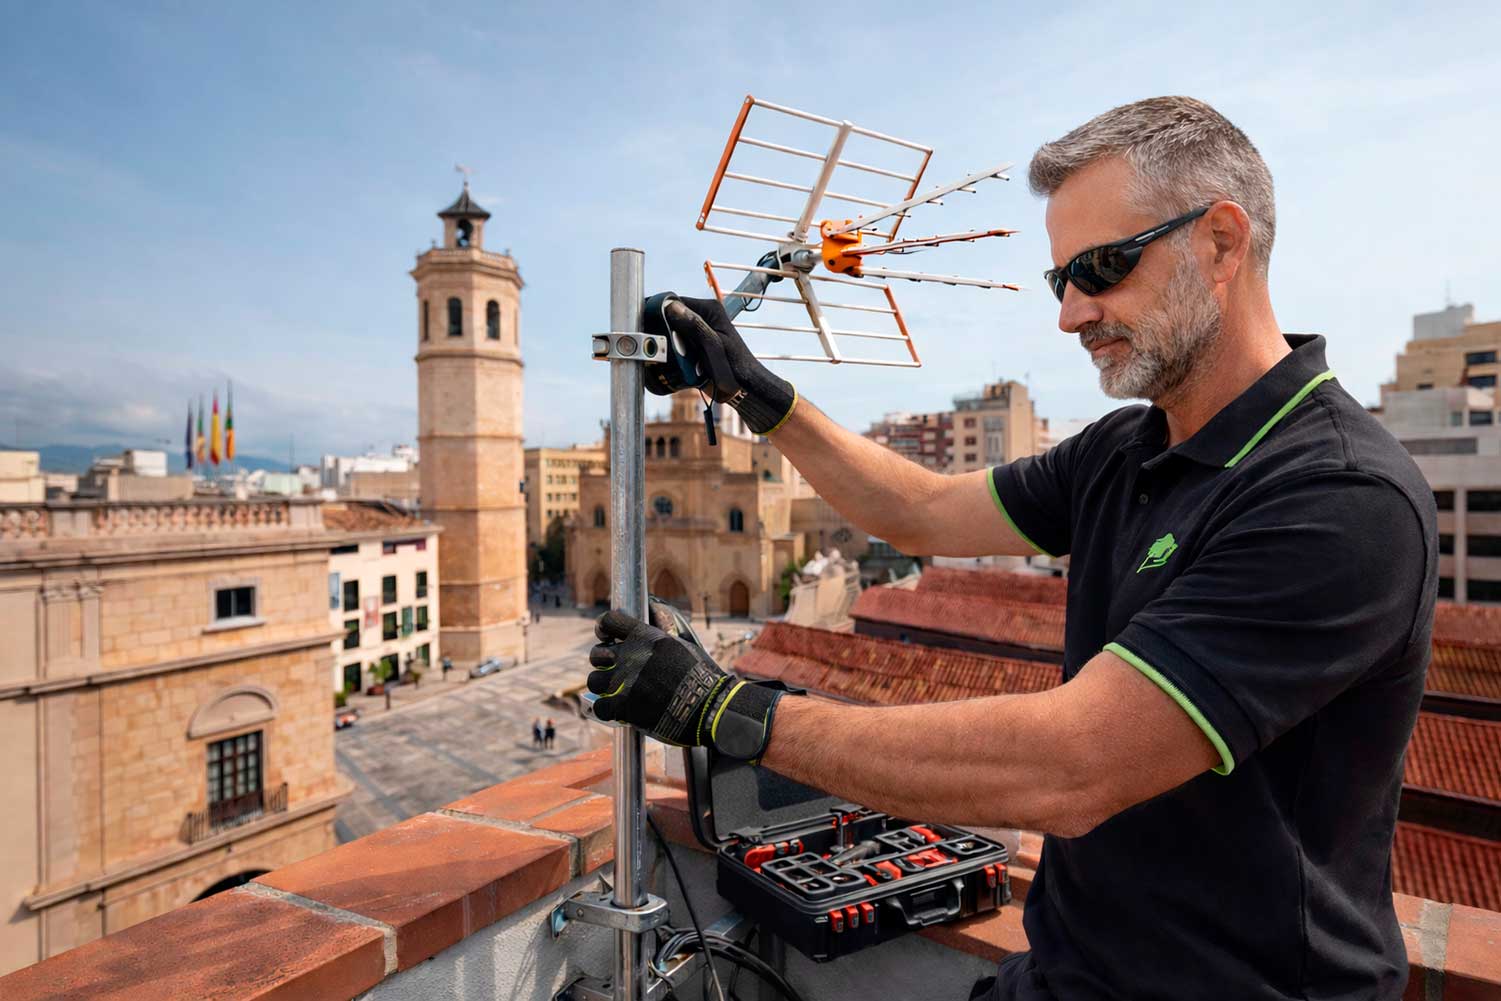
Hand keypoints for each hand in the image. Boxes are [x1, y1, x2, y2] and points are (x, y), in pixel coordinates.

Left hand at [587, 609, 784, 759]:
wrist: (710, 707)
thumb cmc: (703, 676)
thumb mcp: (685, 643)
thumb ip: (663, 629)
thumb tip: (653, 608)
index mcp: (647, 637)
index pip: (609, 622)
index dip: (604, 629)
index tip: (605, 637)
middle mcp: (632, 656)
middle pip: (597, 654)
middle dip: (603, 662)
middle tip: (613, 671)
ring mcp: (626, 681)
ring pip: (594, 680)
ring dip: (603, 687)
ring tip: (615, 693)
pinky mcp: (624, 707)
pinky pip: (600, 707)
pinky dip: (606, 710)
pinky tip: (616, 711)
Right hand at [646, 294, 797, 434]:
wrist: (743, 389)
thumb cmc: (734, 367)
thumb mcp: (713, 345)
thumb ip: (694, 325)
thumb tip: (671, 306)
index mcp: (709, 309)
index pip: (674, 301)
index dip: (657, 310)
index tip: (643, 322)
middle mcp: (701, 317)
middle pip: (669, 318)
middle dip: (662, 332)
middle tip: (661, 345)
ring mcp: (697, 333)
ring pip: (669, 333)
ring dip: (666, 346)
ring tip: (673, 358)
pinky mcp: (693, 347)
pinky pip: (674, 346)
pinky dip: (670, 355)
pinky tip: (672, 363)